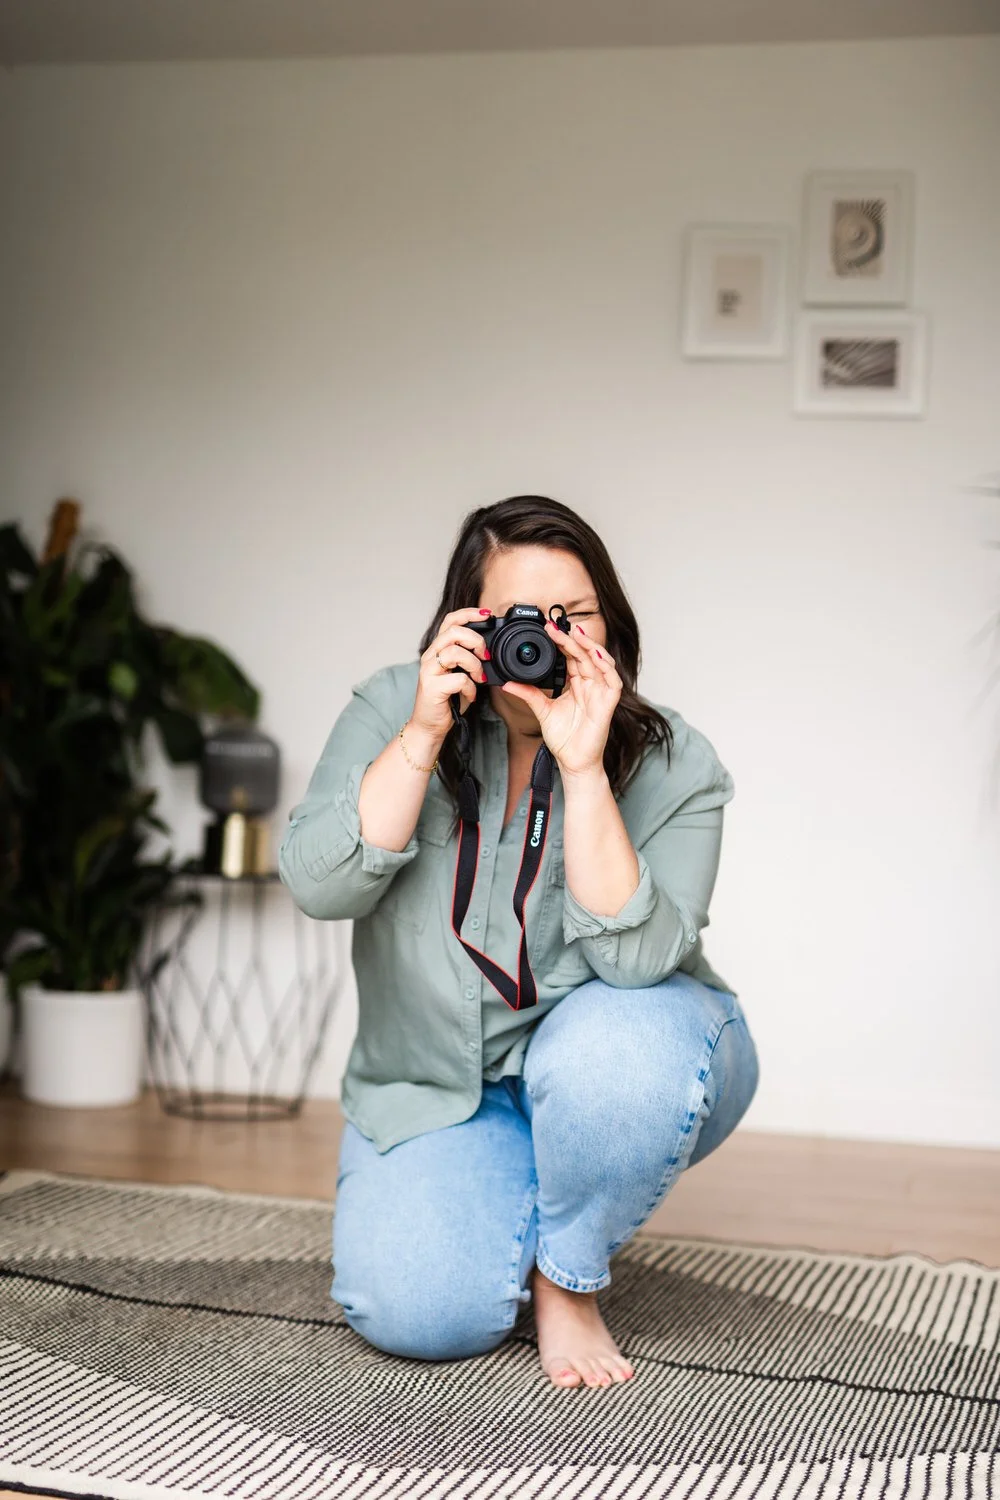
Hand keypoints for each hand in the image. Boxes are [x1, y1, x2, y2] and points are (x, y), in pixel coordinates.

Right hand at [410, 607, 489, 737]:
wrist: (429, 725)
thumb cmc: (447, 700)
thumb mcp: (461, 674)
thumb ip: (470, 659)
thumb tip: (491, 650)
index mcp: (438, 650)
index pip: (450, 621)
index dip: (469, 613)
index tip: (488, 615)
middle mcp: (430, 657)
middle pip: (453, 632)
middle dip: (476, 640)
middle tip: (485, 655)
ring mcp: (428, 671)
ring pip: (455, 653)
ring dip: (474, 665)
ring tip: (479, 677)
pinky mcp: (431, 688)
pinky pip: (458, 679)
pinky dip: (471, 688)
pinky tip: (471, 695)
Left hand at [501, 623, 621, 776]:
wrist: (573, 762)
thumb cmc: (564, 739)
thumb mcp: (541, 710)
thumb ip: (528, 693)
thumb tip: (507, 683)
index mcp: (576, 684)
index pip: (571, 656)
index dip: (561, 641)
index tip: (547, 628)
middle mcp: (590, 685)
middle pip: (584, 655)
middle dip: (571, 639)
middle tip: (554, 626)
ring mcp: (601, 693)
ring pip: (601, 662)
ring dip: (590, 646)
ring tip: (576, 633)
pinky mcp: (608, 704)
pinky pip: (613, 681)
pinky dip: (607, 667)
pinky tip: (596, 656)